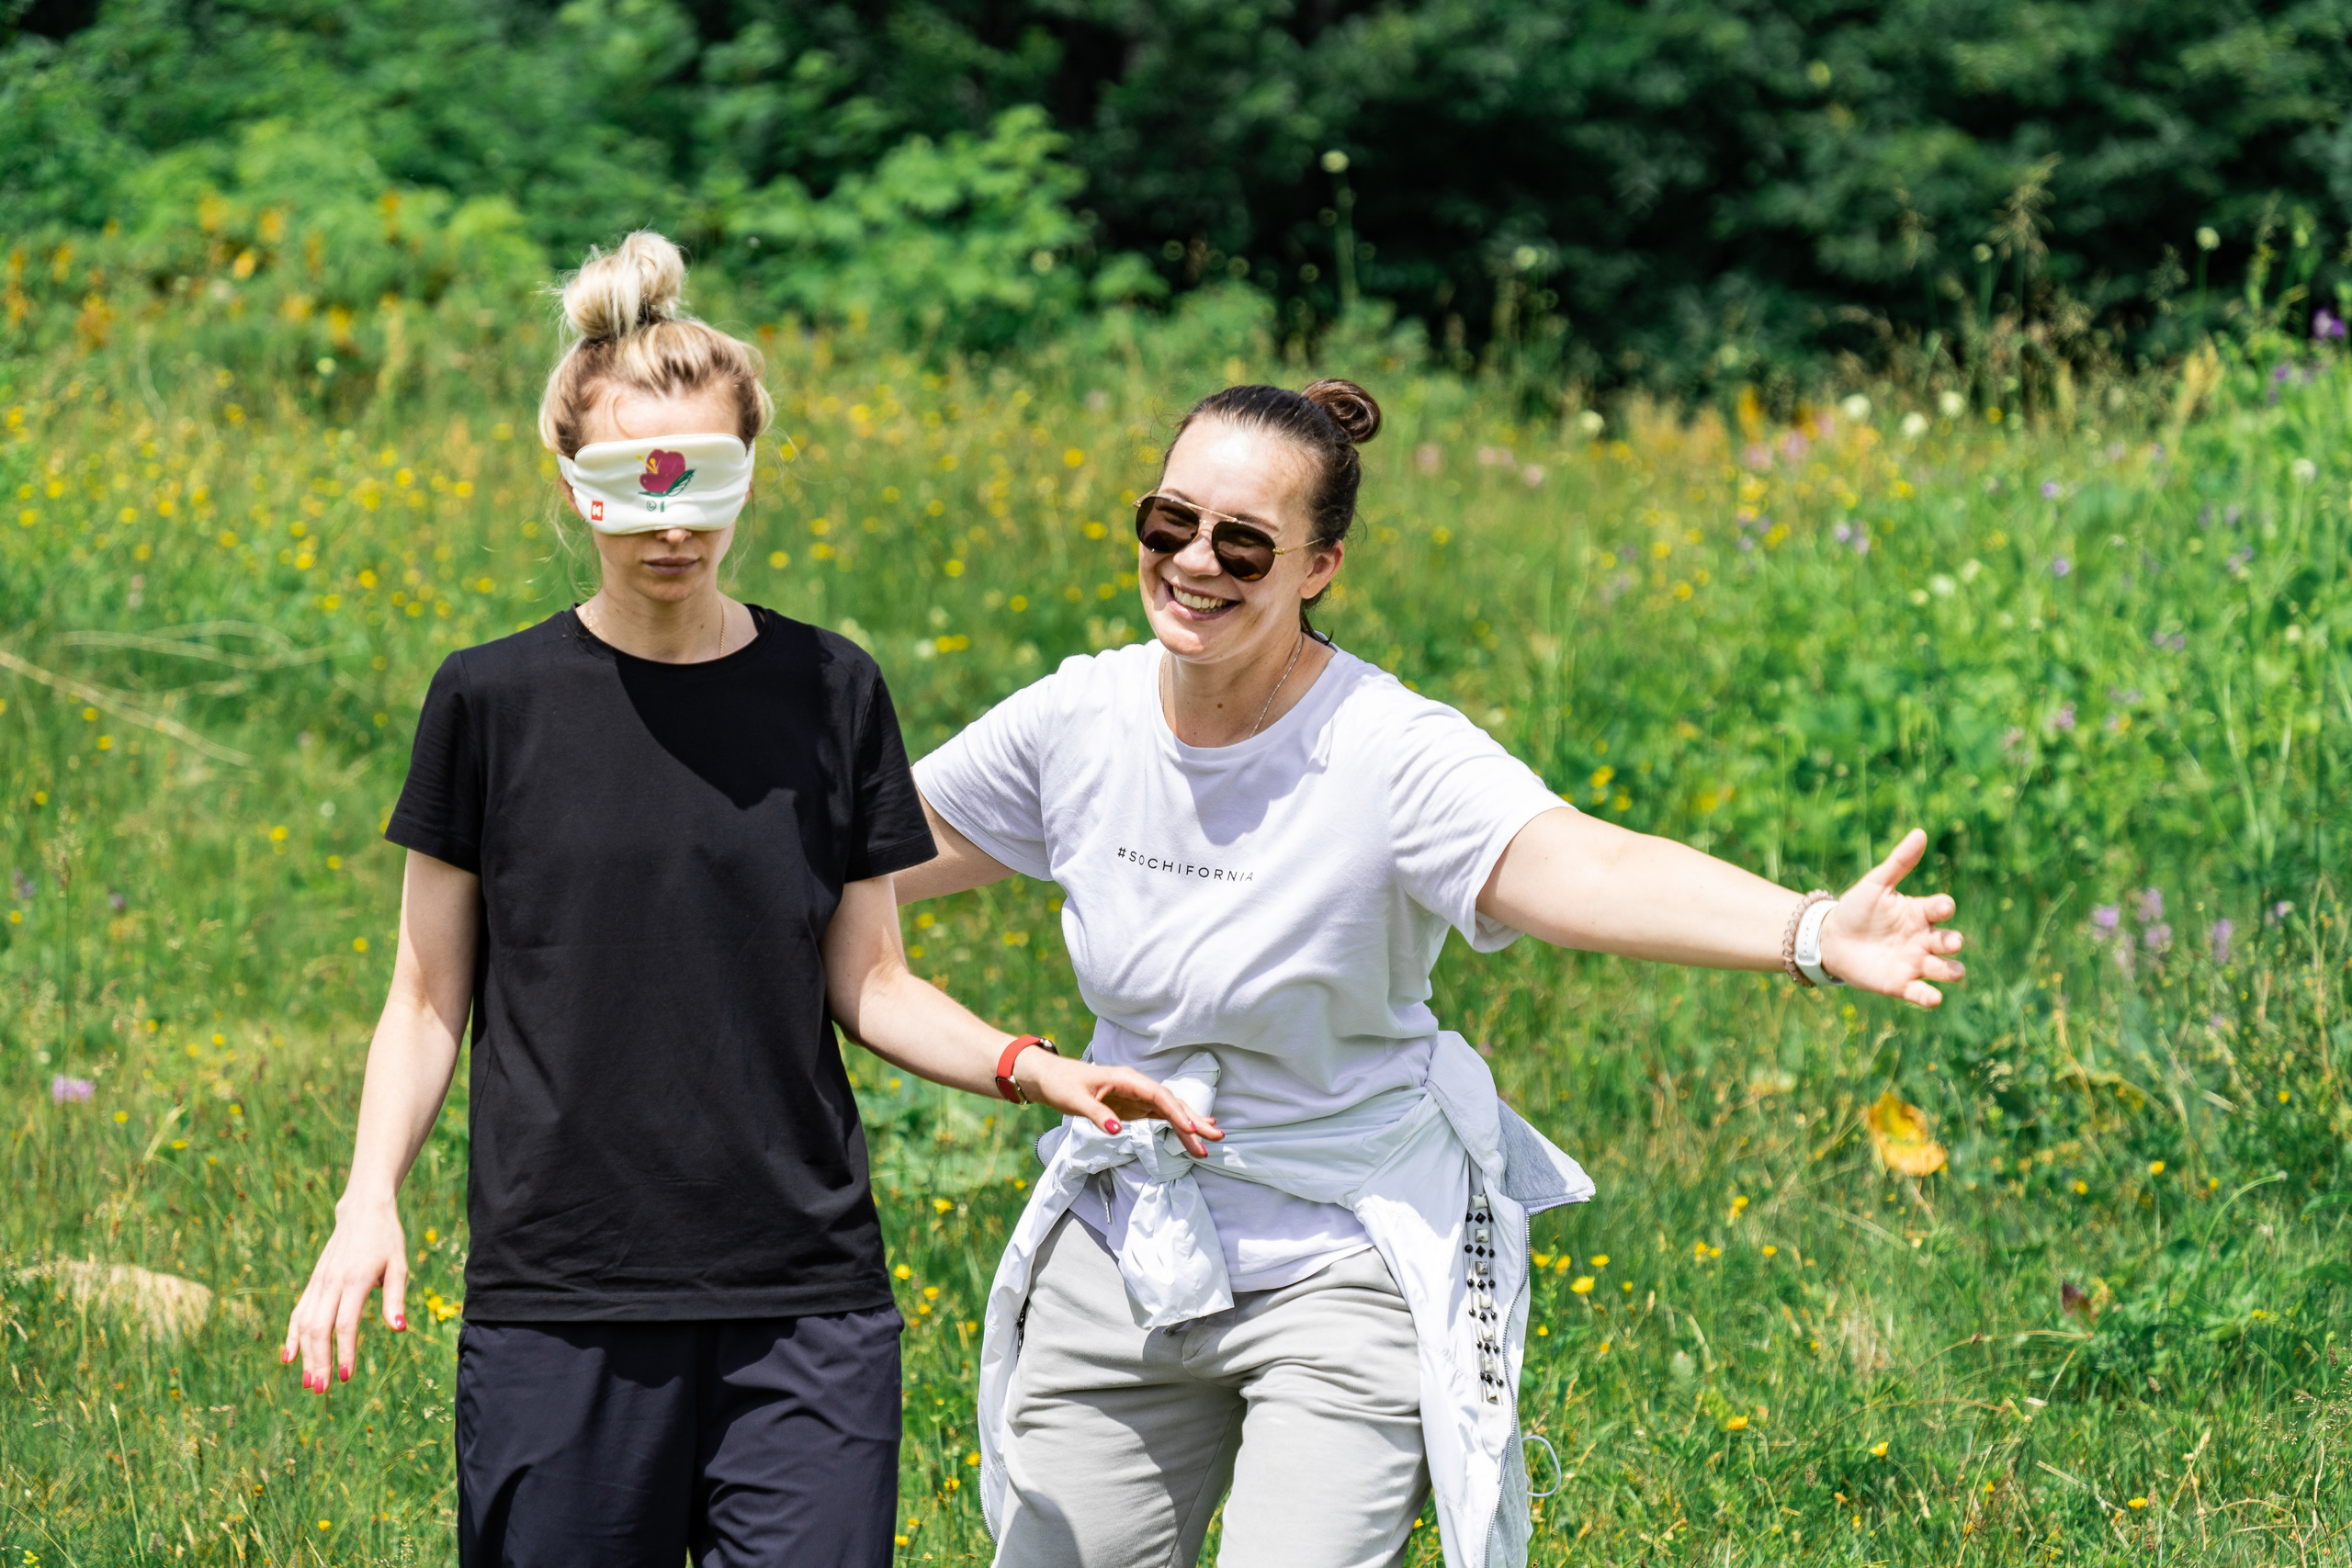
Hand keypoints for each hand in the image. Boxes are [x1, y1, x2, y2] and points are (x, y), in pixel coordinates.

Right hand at [282, 1195, 408, 1391]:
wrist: (363, 1211)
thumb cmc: (387, 1240)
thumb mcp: (399, 1266)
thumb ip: (396, 1299)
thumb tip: (398, 1329)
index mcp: (355, 1280)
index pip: (345, 1323)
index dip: (345, 1351)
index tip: (347, 1376)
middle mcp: (331, 1282)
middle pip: (319, 1328)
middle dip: (318, 1361)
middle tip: (321, 1389)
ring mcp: (318, 1282)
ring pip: (304, 1323)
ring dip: (304, 1354)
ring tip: (308, 1381)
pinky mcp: (313, 1282)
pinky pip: (298, 1312)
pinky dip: (291, 1335)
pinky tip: (288, 1357)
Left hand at [1016, 1051, 1224, 1157]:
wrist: (1051, 1078)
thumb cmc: (1062, 1085)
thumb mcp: (1075, 1100)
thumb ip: (1097, 1115)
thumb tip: (1117, 1131)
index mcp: (1128, 1079)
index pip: (1159, 1096)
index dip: (1177, 1112)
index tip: (1192, 1128)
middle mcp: (1138, 1086)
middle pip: (1172, 1103)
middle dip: (1194, 1119)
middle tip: (1216, 1136)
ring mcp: (1138, 1097)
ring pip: (1170, 1111)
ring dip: (1189, 1126)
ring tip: (1210, 1142)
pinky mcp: (1135, 1108)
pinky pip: (1161, 1117)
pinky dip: (1178, 1125)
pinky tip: (1193, 1132)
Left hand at [1818, 828, 1965, 1007]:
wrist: (1829, 938)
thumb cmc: (1856, 908)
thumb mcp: (1875, 884)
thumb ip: (1899, 862)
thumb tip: (1921, 833)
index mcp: (1920, 913)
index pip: (1941, 909)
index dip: (1943, 907)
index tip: (1941, 906)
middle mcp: (1923, 939)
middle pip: (1949, 942)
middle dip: (1953, 942)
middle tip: (1950, 942)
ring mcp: (1914, 963)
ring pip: (1944, 969)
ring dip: (1951, 971)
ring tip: (1952, 971)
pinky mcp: (1900, 984)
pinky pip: (1922, 993)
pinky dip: (1930, 997)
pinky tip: (1933, 998)